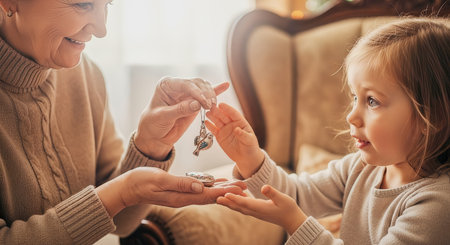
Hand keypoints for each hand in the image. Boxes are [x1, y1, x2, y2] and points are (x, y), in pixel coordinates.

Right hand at [97, 167, 246, 216]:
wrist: (128, 187)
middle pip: (211, 196)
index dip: (224, 192)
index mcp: (181, 196)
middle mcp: (184, 198)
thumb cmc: (141, 181)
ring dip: (222, 189)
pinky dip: (210, 186)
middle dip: (229, 191)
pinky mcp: (179, 191)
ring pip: (207, 193)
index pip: (207, 195)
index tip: (238, 188)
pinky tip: (217, 183)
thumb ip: (179, 184)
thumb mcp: (159, 180)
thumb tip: (199, 187)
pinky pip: (198, 190)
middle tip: (245, 186)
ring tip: (237, 184)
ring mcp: (181, 196)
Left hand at [135, 77, 228, 159]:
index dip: (197, 92)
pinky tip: (225, 85)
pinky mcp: (195, 101)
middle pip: (197, 84)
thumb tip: (197, 104)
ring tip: (213, 106)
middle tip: (210, 106)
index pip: (185, 84)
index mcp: (167, 85)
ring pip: (204, 88)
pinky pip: (206, 95)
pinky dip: (216, 90)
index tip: (204, 102)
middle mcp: (178, 86)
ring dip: (211, 95)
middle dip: (206, 94)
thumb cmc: (153, 124)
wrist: (155, 136)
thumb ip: (179, 110)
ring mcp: (187, 93)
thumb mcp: (163, 117)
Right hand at [205, 103, 263, 177]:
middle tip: (211, 107)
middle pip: (223, 116)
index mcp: (240, 122)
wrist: (246, 158)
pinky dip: (210, 126)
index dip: (227, 109)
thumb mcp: (249, 141)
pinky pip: (214, 130)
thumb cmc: (250, 147)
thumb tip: (237, 129)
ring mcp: (225, 130)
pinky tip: (206, 122)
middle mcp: (232, 124)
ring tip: (207, 113)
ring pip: (217, 121)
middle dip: (217, 111)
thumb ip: (243, 135)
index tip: (221, 105)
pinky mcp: (220, 136)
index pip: (233, 113)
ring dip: (212, 117)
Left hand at [217, 185, 306, 234]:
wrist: (292, 220)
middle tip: (215, 198)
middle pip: (239, 206)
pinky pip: (244, 207)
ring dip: (230, 203)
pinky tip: (234, 198)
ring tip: (220, 199)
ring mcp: (256, 213)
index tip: (225, 194)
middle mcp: (256, 211)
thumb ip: (273, 193)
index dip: (235, 198)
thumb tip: (264, 187)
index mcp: (261, 208)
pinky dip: (237, 203)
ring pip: (240, 207)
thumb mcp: (283, 198)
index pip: (245, 202)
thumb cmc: (289, 209)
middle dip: (227, 202)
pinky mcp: (257, 211)